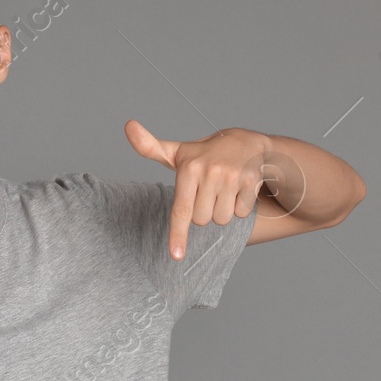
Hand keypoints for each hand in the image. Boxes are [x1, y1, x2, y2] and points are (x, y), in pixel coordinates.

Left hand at [124, 120, 268, 261]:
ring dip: (221, 212)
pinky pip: (240, 214)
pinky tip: (238, 190)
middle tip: (208, 192)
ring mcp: (232, 177)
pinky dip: (239, 208)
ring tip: (223, 190)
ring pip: (221, 220)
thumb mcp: (178, 152)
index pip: (181, 209)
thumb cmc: (204, 155)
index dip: (178, 234)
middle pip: (201, 220)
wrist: (246, 143)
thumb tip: (128, 125)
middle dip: (203, 212)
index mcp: (189, 167)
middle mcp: (210, 171)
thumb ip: (150, 147)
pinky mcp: (251, 181)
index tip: (176, 256)